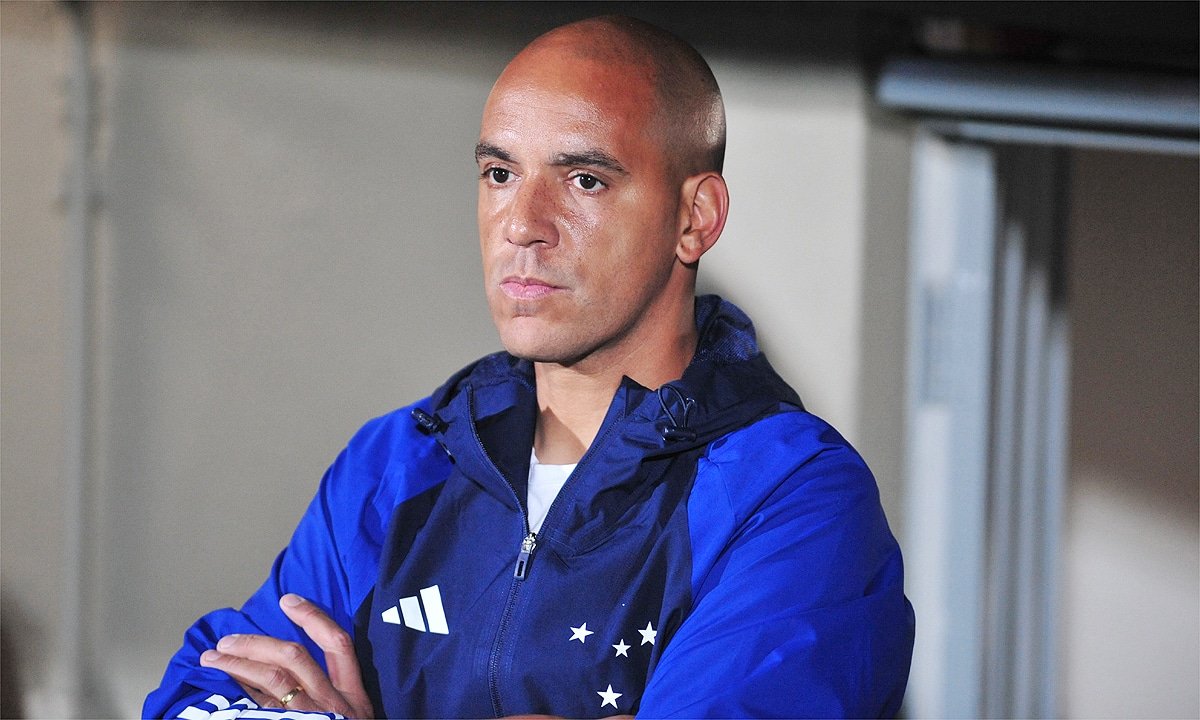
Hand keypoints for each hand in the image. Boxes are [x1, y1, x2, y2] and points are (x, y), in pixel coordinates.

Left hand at [200, 594, 373, 717]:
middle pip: (295, 657)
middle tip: (228, 638)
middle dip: (257, 642)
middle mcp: (335, 703)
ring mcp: (315, 718)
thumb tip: (282, 667)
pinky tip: (223, 686)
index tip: (288, 600)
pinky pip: (263, 709)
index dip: (313, 617)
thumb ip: (325, 694)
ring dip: (238, 663)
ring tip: (213, 657)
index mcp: (353, 695)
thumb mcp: (349, 718)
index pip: (337, 643)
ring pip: (274, 680)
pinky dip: (242, 693)